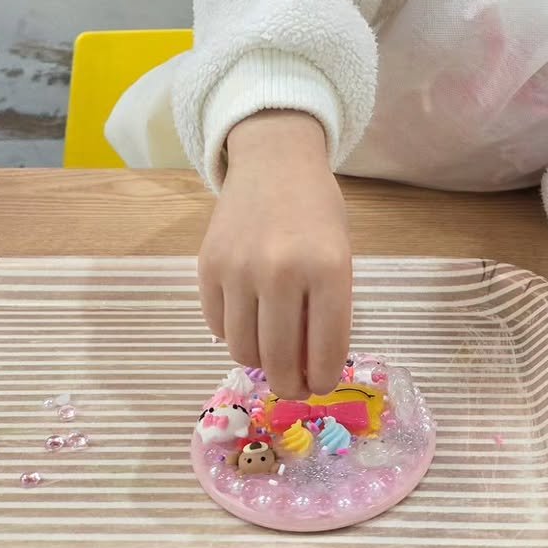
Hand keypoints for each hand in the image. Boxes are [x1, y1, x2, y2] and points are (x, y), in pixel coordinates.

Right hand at [198, 111, 351, 399]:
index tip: (319, 385)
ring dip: (260, 361)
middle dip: (289, 384)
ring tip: (272, 350)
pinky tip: (250, 318)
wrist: (274, 162)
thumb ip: (329, 312)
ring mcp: (239, 269)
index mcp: (327, 269)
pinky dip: (234, 333)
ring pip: (243, 350)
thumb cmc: (316, 213)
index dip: (322, 380)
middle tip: (293, 385)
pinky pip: (218, 327)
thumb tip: (310, 372)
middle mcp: (281, 271)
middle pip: (279, 360)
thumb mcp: (339, 256)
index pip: (325, 351)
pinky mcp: (207, 267)